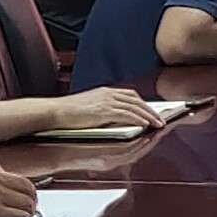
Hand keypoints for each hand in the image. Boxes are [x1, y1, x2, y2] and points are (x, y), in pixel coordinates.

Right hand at [45, 85, 161, 135]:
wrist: (55, 111)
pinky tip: (145, 125)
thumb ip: (102, 109)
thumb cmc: (67, 112)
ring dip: (149, 116)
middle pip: (137, 100)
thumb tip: (111, 118)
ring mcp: (107, 101)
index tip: (151, 111)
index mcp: (105, 92)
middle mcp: (108, 93)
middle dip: (151, 110)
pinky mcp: (104, 110)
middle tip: (161, 119)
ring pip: (135, 107)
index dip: (143, 104)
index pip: (130, 95)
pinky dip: (138, 119)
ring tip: (158, 124)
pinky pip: (127, 114)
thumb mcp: (89, 107)